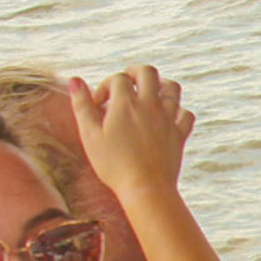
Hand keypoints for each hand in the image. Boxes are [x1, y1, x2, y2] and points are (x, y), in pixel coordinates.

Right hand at [70, 66, 191, 202]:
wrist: (145, 188)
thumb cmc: (113, 164)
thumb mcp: (90, 135)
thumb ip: (82, 106)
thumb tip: (75, 80)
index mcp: (126, 104)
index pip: (118, 79)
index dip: (105, 86)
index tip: (99, 105)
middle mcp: (150, 105)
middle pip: (148, 72)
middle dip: (135, 72)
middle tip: (126, 81)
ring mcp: (168, 118)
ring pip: (172, 88)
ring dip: (160, 86)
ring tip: (148, 94)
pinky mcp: (180, 134)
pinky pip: (186, 113)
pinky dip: (178, 110)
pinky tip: (167, 117)